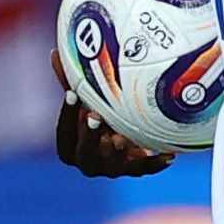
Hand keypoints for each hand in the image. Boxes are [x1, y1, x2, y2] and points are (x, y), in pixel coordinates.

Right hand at [55, 93, 173, 177]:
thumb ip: (72, 83)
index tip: (72, 93)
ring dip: (117, 152)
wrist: (123, 138)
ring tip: (123, 139)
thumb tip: (55, 54)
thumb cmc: (99, 114)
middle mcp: (87, 161)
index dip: (66, 114)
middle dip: (89, 136)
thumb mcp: (87, 100)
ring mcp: (110, 169)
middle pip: (85, 154)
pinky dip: (155, 164)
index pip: (63, 133)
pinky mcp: (132, 170)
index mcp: (70, 147)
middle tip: (95, 117)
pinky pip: (143, 169)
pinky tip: (168, 155)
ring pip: (112, 166)